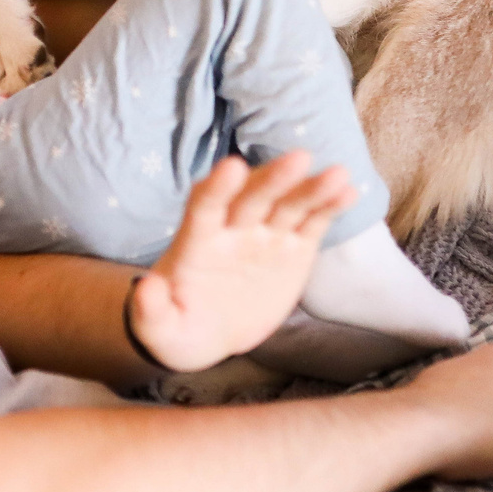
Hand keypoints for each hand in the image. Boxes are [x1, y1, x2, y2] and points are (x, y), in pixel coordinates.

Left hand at [131, 153, 353, 372]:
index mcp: (196, 243)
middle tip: (298, 160)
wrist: (208, 332)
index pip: (205, 207)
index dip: (217, 187)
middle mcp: (232, 231)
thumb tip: (144, 289)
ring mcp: (264, 237)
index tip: (232, 167)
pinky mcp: (291, 250)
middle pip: (253, 198)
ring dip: (311, 188)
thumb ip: (151, 309)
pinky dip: (328, 207)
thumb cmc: (178, 327)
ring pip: (288, 205)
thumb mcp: (158, 328)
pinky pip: (311, 223)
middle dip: (274, 179)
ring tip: (337, 175)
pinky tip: (348, 191)